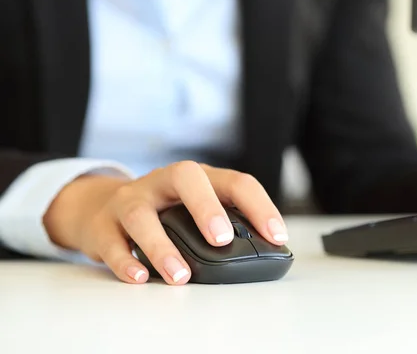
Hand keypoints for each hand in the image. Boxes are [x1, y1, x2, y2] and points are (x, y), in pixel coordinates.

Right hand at [43, 161, 288, 284]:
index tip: (276, 236)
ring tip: (180, 275)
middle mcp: (164, 182)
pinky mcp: (104, 225)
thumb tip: (263, 255)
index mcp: (199, 178)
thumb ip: (225, 224)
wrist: (101, 208)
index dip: (259, 206)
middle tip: (222, 239)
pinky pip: (111, 241)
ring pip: (142, 214)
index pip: (235, 182)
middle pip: (185, 177)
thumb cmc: (164, 212)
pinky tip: (140, 277)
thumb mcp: (196, 209)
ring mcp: (132, 200)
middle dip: (206, 207)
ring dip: (162, 246)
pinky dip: (125, 261)